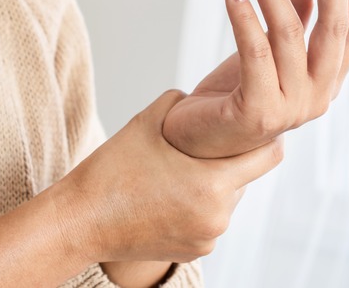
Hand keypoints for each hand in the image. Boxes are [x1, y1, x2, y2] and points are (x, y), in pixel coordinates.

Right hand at [53, 90, 283, 263]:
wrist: (79, 222)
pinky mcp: (195, 252)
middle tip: (206, 146)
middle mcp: (218, 216)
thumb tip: (207, 97)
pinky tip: (171, 195)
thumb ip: (185, 103)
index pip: (269, 155)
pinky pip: (211, 221)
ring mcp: (208, 238)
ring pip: (228, 200)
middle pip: (246, 178)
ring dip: (214, 184)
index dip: (266, 136)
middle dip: (231, 160)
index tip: (254, 124)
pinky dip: (199, 207)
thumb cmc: (111, 171)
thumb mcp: (148, 121)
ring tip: (181, 172)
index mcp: (212, 183)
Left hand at [163, 0, 348, 157]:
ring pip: (288, 33)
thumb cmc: (232, 97)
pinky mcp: (258, 112)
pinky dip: (243, 15)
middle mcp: (318, 97)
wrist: (194, 143)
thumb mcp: (266, 56)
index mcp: (326, 82)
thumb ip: (293, 29)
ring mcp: (291, 109)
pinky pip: (255, 51)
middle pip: (334, 29)